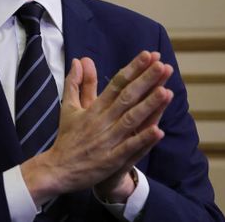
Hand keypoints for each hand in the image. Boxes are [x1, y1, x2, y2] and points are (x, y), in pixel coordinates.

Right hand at [21, 51, 173, 205]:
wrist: (58, 169)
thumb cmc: (68, 137)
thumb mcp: (69, 107)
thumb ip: (76, 83)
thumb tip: (78, 60)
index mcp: (94, 108)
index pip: (116, 84)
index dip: (133, 69)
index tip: (148, 55)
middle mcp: (102, 121)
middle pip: (127, 98)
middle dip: (145, 81)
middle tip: (162, 65)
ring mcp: (107, 141)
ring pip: (131, 120)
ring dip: (148, 106)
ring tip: (165, 91)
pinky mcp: (111, 160)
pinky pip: (129, 148)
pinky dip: (143, 139)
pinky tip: (158, 130)